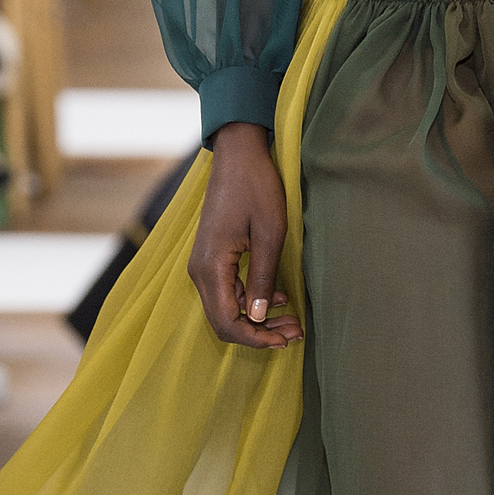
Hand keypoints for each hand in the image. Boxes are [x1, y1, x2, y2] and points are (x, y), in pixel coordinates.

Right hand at [190, 123, 298, 348]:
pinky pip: (227, 292)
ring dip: (256, 319)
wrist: (238, 155)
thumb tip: (258, 317)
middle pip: (223, 321)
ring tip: (291, 320)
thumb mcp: (270, 235)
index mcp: (210, 266)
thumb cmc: (256, 188)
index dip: (255, 338)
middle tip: (294, 332)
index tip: (285, 339)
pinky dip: (251, 301)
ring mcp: (203, 264)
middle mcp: (199, 270)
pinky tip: (278, 297)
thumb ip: (262, 278)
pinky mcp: (211, 258)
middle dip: (258, 333)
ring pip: (225, 309)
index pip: (226, 321)